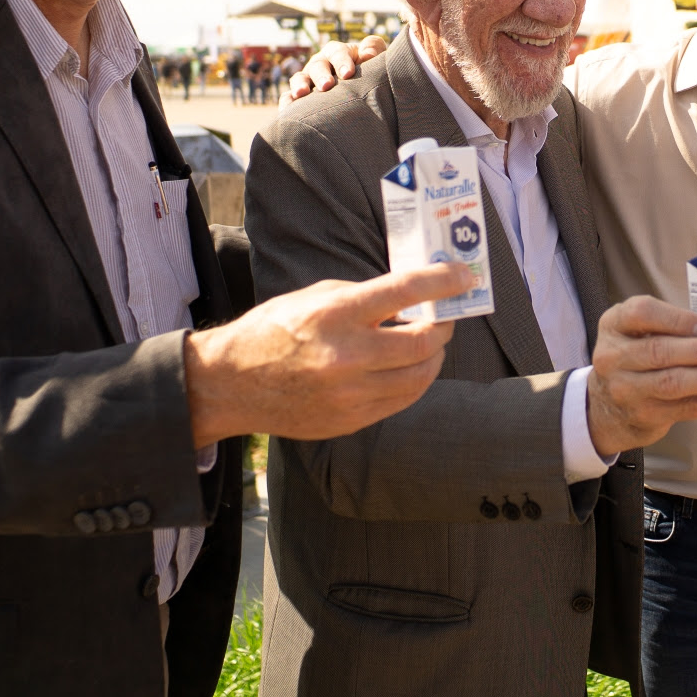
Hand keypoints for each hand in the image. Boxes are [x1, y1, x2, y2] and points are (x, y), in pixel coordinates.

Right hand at [184, 263, 469, 446]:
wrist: (232, 385)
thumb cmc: (274, 331)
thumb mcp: (314, 297)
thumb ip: (363, 296)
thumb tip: (412, 297)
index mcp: (335, 315)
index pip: (404, 291)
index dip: (443, 281)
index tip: (464, 276)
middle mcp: (346, 357)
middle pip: (424, 341)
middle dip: (444, 325)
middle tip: (445, 316)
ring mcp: (350, 394)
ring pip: (421, 376)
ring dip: (435, 355)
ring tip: (430, 342)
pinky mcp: (351, 420)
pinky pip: (402, 400)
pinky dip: (415, 380)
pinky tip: (409, 367)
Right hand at [287, 36, 386, 100]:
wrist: (363, 93)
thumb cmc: (369, 72)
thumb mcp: (375, 57)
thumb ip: (374, 49)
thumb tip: (368, 55)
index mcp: (338, 52)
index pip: (338, 52)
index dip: (342, 61)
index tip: (348, 74)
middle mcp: (321, 63)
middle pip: (318, 65)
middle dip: (321, 75)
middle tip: (327, 85)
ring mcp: (308, 79)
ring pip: (300, 78)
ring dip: (300, 85)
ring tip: (301, 94)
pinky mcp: (299, 96)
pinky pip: (288, 98)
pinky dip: (287, 101)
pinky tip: (287, 109)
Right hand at [585, 296, 696, 455]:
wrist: (608, 406)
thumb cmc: (637, 357)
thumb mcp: (641, 332)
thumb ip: (673, 327)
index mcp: (615, 325)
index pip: (642, 313)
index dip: (677, 319)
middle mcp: (614, 357)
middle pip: (660, 352)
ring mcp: (625, 389)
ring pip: (674, 383)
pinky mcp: (644, 415)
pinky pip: (687, 409)